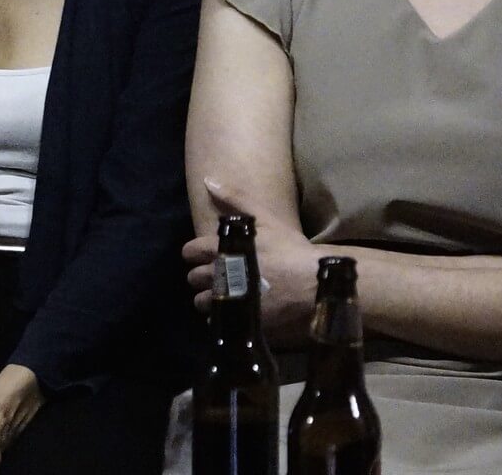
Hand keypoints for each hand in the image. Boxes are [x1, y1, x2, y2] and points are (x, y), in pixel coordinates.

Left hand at [182, 177, 318, 343]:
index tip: (204, 255)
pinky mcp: (240, 318)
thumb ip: (235, 198)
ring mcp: (229, 298)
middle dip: (202, 276)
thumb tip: (208, 180)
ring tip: (224, 294)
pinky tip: (235, 310)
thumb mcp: (264, 218)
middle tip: (217, 274)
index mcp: (221, 249)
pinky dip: (222, 316)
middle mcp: (219, 274)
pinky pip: (218, 320)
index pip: (189, 251)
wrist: (312, 282)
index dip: (194, 253)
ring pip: (202, 302)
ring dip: (209, 298)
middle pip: (193, 278)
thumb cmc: (289, 248)